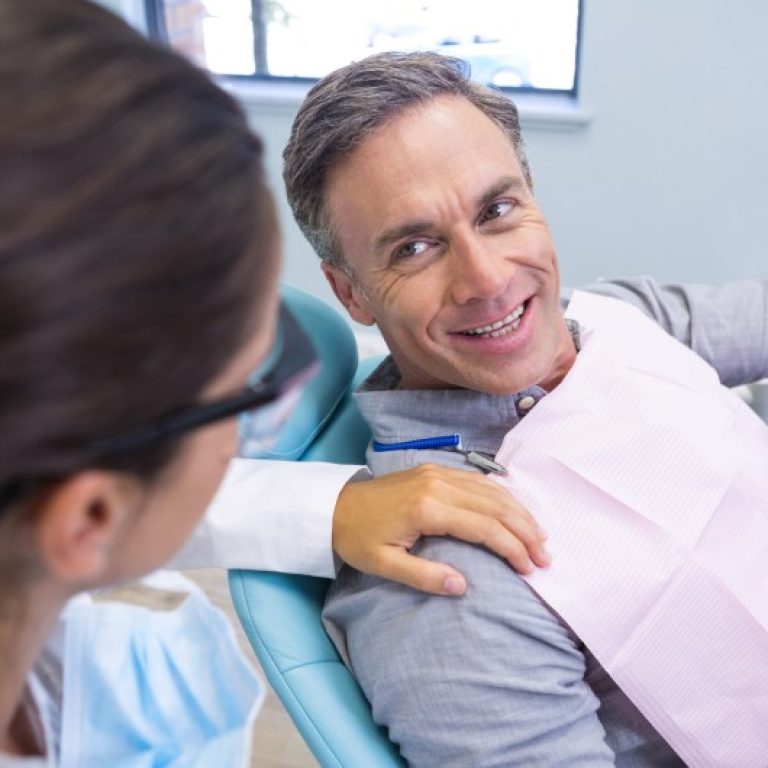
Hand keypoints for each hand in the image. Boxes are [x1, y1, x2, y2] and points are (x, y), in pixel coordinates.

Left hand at [332, 463, 549, 596]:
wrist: (334, 506)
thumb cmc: (358, 538)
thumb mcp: (383, 565)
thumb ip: (424, 577)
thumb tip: (463, 586)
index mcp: (427, 508)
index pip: (484, 527)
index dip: (511, 548)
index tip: (530, 569)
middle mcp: (438, 484)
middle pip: (495, 505)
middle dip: (525, 531)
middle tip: (545, 557)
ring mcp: (438, 473)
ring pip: (491, 489)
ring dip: (518, 512)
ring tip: (539, 535)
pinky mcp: (435, 469)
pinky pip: (477, 479)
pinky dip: (501, 495)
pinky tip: (514, 509)